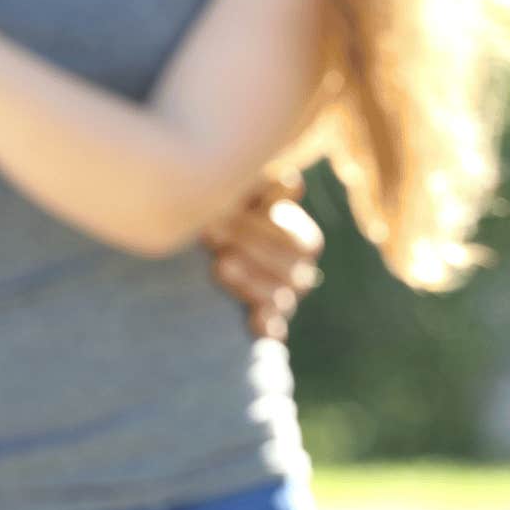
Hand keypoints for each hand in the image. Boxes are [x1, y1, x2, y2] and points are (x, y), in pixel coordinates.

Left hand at [203, 170, 324, 341]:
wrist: (205, 248)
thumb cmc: (230, 216)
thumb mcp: (244, 197)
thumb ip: (265, 189)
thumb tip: (291, 180)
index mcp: (303, 242)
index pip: (299, 241)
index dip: (265, 228)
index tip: (228, 212)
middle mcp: (300, 274)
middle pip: (291, 269)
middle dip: (251, 248)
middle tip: (211, 232)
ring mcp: (284, 301)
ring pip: (282, 299)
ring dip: (251, 281)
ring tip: (219, 265)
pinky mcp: (266, 324)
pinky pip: (274, 330)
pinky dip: (267, 325)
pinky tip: (252, 318)